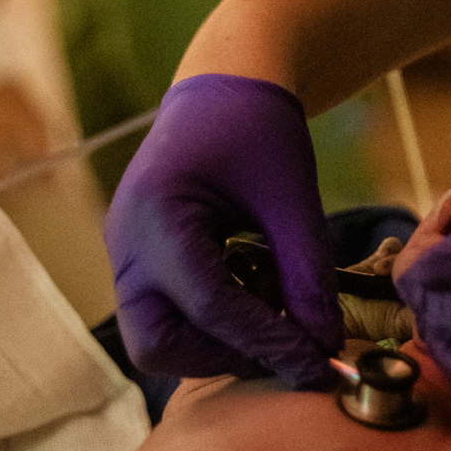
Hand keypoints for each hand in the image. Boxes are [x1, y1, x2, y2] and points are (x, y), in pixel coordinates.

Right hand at [103, 74, 341, 387]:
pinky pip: (165, 314)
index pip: (210, 307)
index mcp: (157, 215)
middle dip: (225, 355)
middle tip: (289, 346)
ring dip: (218, 343)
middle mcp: (126, 244)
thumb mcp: (291, 195)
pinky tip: (257, 294)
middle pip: (158, 344)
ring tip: (277, 315)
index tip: (319, 364)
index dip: (267, 342)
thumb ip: (306, 272)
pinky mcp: (140, 261)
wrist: (224, 86)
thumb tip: (325, 345)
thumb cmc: (257, 127)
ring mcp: (126, 255)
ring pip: (156, 338)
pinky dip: (212, 322)